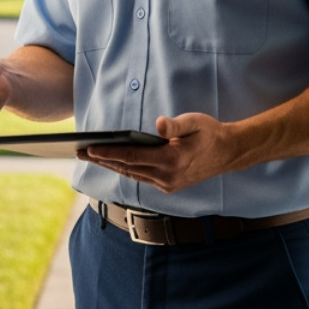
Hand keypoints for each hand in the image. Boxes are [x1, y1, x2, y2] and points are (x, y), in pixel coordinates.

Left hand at [79, 113, 247, 193]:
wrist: (228, 153)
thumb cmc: (210, 133)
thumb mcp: (194, 122)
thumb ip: (175, 125)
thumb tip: (159, 125)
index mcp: (171, 160)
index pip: (132, 157)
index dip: (109, 153)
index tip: (89, 149)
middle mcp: (167, 177)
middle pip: (127, 168)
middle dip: (102, 160)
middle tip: (79, 153)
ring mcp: (168, 184)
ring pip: (132, 175)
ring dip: (111, 166)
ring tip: (91, 157)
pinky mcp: (169, 186)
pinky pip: (141, 178)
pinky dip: (125, 170)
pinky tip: (114, 163)